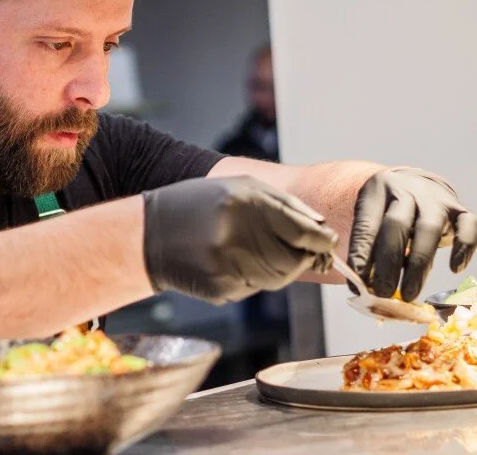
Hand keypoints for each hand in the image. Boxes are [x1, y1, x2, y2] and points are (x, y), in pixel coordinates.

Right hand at [142, 176, 337, 303]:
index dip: (321, 241)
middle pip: (293, 261)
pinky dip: (252, 278)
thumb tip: (321, 229)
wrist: (149, 234)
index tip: (326, 243)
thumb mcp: (241, 187)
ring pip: (277, 279)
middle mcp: (237, 235)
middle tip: (298, 251)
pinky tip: (231, 262)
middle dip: (301, 258)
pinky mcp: (219, 289)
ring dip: (278, 269)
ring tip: (255, 251)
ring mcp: (227, 266)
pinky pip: (253, 289)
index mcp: (245, 203)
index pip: (302, 232)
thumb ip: (285, 204)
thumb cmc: (200, 204)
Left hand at [347, 168, 476, 301]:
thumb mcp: (369, 220)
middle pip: (397, 225)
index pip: (367, 224)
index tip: (359, 280)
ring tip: (408, 294)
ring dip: (418, 265)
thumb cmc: (386, 212)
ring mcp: (435, 198)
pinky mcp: (459, 209)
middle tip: (383, 292)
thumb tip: (361, 288)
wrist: (415, 183)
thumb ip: (365, 248)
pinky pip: (468, 225)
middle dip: (389, 262)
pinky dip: (464, 247)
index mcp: (377, 190)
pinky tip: (455, 269)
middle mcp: (407, 190)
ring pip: (429, 228)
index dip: (362, 254)